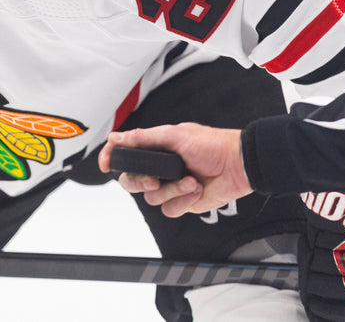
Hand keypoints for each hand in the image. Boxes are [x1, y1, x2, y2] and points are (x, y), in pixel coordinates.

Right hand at [97, 123, 251, 217]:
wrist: (238, 165)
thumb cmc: (212, 145)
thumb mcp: (175, 135)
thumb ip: (143, 138)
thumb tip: (116, 137)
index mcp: (156, 149)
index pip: (126, 154)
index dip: (112, 158)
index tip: (105, 164)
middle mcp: (161, 168)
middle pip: (132, 182)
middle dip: (142, 182)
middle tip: (155, 180)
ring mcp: (171, 186)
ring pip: (152, 198)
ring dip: (172, 190)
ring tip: (190, 181)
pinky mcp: (183, 202)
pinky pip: (169, 210)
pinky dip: (182, 200)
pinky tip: (196, 189)